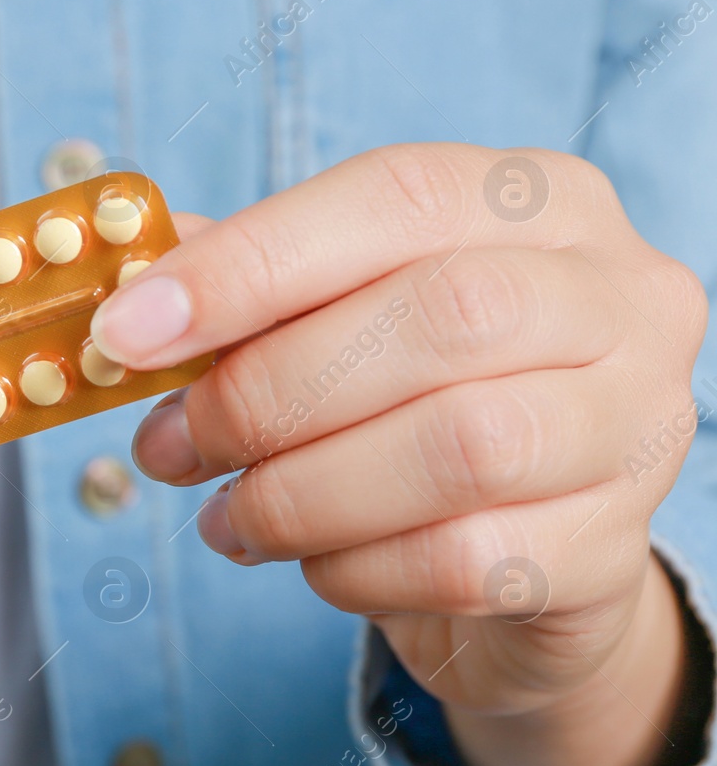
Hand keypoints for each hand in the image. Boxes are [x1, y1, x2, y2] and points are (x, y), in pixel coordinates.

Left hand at [99, 145, 707, 765]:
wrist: (522, 550)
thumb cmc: (410, 404)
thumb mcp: (337, 318)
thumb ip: (248, 291)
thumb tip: (130, 299)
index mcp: (538, 202)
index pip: (396, 197)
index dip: (249, 264)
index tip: (128, 330)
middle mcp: (616, 296)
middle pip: (440, 319)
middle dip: (266, 390)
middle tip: (166, 443)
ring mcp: (637, 425)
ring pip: (460, 448)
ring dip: (300, 492)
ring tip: (227, 516)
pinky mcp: (615, 551)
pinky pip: (465, 561)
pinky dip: (353, 568)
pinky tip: (311, 562)